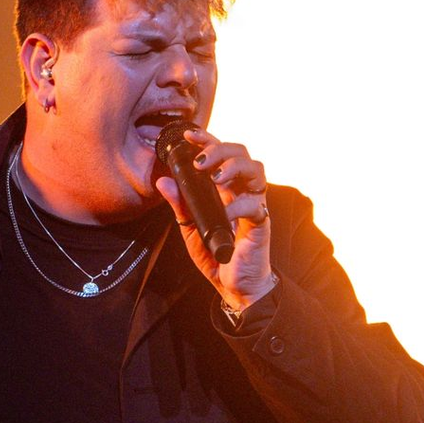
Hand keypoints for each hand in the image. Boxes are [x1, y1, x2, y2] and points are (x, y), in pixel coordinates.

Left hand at [155, 127, 274, 310]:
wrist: (234, 286)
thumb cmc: (217, 256)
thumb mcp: (191, 229)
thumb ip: (180, 205)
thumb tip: (162, 181)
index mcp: (226, 188)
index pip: (221, 154)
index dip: (207, 139)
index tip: (189, 136)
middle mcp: (242, 191)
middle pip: (241, 152)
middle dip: (220, 149)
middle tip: (201, 161)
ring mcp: (254, 204)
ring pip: (256, 169)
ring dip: (234, 167)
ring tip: (215, 177)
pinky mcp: (260, 223)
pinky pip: (254, 204)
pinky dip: (237, 205)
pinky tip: (223, 214)